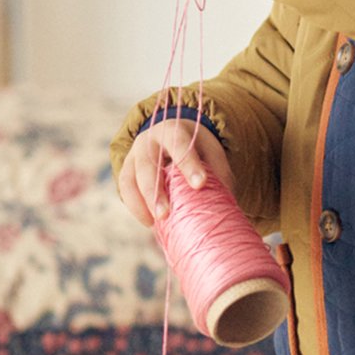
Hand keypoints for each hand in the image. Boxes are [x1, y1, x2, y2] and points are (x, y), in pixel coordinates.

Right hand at [117, 117, 234, 228]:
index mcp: (174, 130)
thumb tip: (229, 208)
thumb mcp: (211, 153)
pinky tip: (148, 222)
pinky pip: (125, 188)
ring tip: (154, 223)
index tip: (199, 185)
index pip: (180, 145)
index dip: (189, 165)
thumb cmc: (197, 149)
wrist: (172, 136)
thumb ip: (219, 174)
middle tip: (165, 214)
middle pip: (148, 164)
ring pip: (131, 177)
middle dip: (156, 191)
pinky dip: (135, 206)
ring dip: (142, 201)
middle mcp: (150, 140)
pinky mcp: (127, 169)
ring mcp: (135, 154)